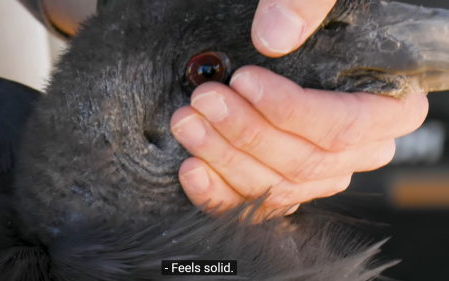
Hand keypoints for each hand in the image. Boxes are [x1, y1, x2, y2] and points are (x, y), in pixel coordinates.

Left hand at [170, 0, 428, 216]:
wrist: (298, 40)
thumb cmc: (316, 20)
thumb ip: (310, 3)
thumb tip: (275, 36)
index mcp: (390, 107)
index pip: (344, 126)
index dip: (291, 111)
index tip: (245, 82)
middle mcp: (359, 149)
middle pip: (304, 161)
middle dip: (247, 133)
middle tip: (205, 99)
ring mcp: (322, 170)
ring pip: (277, 184)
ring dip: (225, 158)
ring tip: (188, 124)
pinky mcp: (286, 181)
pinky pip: (256, 201)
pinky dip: (220, 192)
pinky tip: (193, 170)